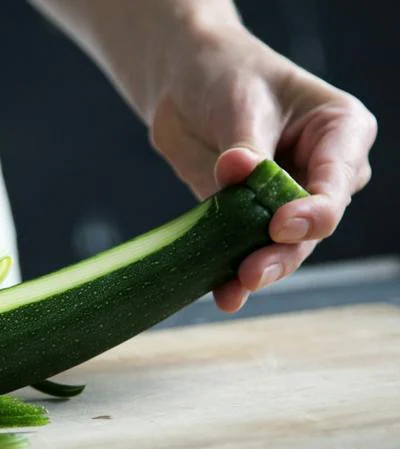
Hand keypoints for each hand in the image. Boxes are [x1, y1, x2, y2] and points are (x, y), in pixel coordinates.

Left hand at [150, 24, 376, 311]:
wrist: (186, 86)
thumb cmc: (228, 77)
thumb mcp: (242, 101)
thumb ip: (245, 146)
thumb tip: (237, 170)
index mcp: (340, 133)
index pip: (336, 183)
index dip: (313, 212)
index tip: (280, 225)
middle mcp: (320, 174)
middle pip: (312, 227)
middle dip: (283, 253)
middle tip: (252, 273)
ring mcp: (285, 201)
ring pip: (282, 247)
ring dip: (258, 270)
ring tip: (234, 288)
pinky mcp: (247, 218)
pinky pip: (243, 249)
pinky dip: (232, 272)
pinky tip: (223, 294)